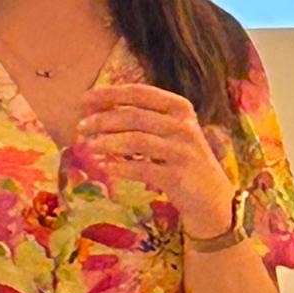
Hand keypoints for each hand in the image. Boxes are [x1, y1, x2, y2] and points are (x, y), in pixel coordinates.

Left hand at [77, 84, 234, 237]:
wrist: (213, 200)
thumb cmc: (183, 160)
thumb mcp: (169, 132)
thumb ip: (141, 118)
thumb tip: (97, 108)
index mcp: (180, 107)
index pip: (140, 93)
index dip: (109, 94)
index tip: (84, 99)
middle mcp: (183, 126)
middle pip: (134, 116)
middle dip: (103, 120)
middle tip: (80, 126)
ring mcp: (182, 151)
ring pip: (136, 140)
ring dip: (107, 142)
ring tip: (88, 146)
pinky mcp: (177, 176)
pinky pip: (142, 169)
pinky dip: (120, 168)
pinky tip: (105, 168)